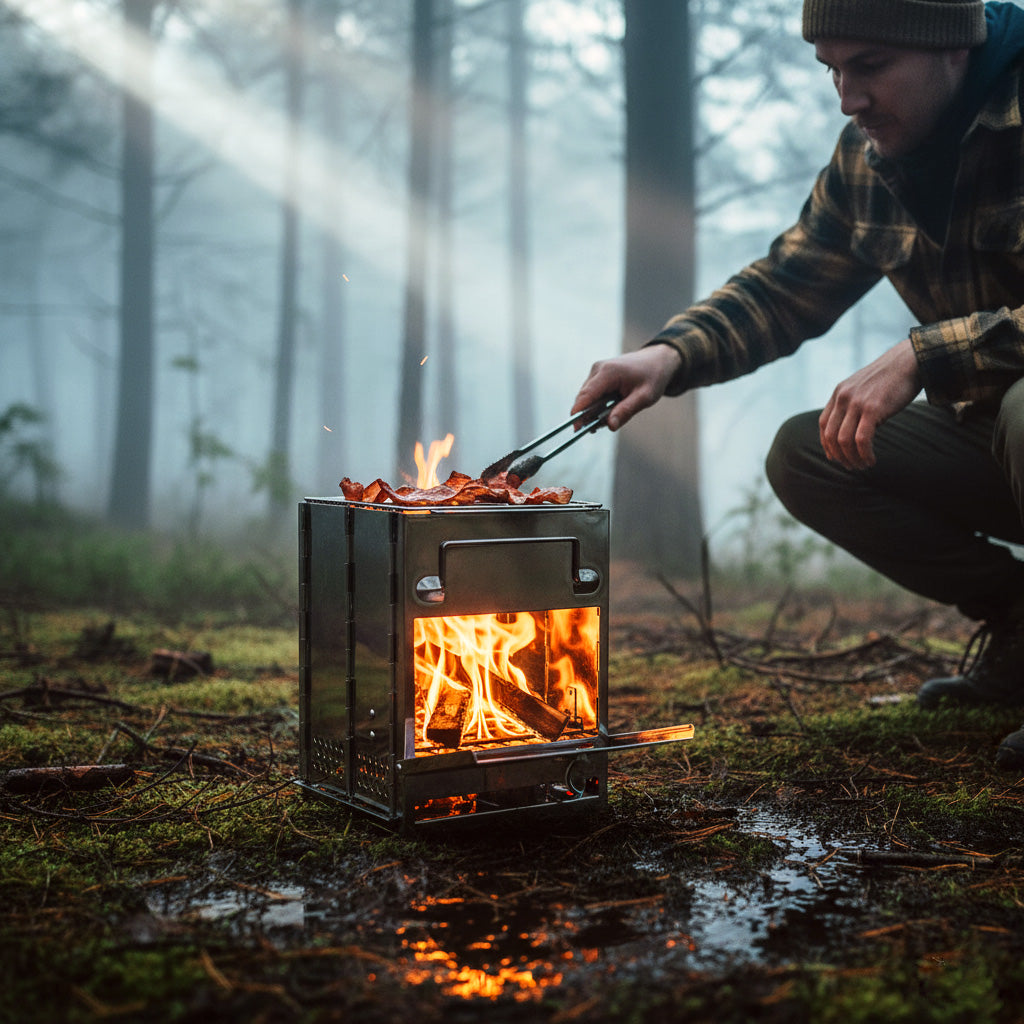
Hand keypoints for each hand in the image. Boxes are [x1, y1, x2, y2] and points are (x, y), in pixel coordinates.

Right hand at [571, 345, 682, 430]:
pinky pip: (593, 394)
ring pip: (588, 398)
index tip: (575, 430)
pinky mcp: (598, 375)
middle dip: (589, 415)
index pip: (586, 395)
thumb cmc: (653, 376)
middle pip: (584, 398)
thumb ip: (626, 411)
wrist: (658, 360)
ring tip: (614, 415)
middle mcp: (598, 369)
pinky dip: (599, 405)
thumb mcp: (645, 397)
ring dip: (596, 411)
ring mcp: (597, 371)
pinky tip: (613, 408)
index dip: (578, 413)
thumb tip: (609, 426)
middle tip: (603, 426)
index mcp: (608, 372)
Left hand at [818, 338, 921, 469]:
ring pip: (844, 441)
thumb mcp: (863, 389)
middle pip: (831, 436)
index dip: (827, 445)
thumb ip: (853, 405)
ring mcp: (856, 403)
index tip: (836, 458)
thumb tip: (852, 432)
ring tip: (863, 466)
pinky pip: (862, 439)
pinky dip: (864, 454)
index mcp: (839, 393)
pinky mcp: (872, 409)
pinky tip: (871, 460)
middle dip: (839, 456)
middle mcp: (843, 398)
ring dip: (852, 458)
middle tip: (851, 466)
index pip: (823, 425)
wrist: (909, 361)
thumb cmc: (891, 378)